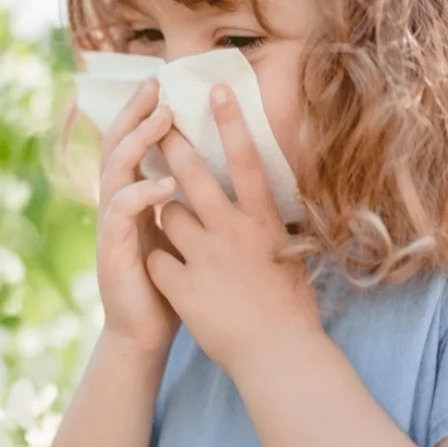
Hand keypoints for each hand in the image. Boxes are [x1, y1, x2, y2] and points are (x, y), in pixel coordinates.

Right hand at [94, 78, 181, 357]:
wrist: (147, 334)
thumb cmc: (172, 283)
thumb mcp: (183, 233)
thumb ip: (190, 201)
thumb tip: (224, 170)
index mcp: (134, 196)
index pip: (133, 143)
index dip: (143, 113)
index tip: (163, 84)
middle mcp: (116, 204)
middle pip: (116, 145)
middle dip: (135, 113)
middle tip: (155, 85)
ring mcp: (110, 226)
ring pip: (115, 170)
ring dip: (138, 141)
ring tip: (162, 120)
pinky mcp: (113, 250)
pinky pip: (121, 213)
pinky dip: (141, 194)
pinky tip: (164, 185)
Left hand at [145, 84, 321, 376]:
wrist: (278, 356)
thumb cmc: (291, 308)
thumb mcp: (290, 255)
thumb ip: (272, 225)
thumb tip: (267, 198)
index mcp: (263, 222)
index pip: (246, 161)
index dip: (231, 122)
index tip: (214, 89)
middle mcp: (232, 233)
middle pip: (193, 175)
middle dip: (173, 143)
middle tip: (160, 122)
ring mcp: (205, 259)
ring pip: (167, 212)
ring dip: (164, 209)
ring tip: (169, 213)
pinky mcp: (182, 287)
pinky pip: (156, 256)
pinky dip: (158, 257)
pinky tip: (164, 267)